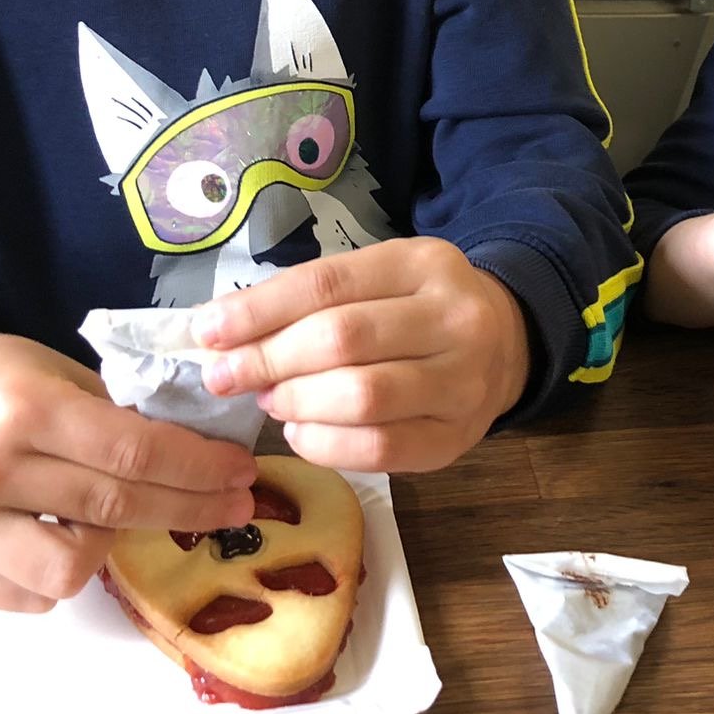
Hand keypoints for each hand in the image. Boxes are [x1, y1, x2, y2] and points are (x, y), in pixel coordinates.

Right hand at [0, 316, 259, 612]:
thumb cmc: (5, 383)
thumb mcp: (66, 377)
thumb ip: (124, 419)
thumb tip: (211, 462)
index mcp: (19, 409)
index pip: (133, 452)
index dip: (200, 468)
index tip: (243, 474)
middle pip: (115, 508)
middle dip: (189, 508)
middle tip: (233, 505)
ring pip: (74, 570)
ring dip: (109, 543)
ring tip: (108, 512)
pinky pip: (35, 596)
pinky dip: (60, 572)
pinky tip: (55, 532)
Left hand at [195, 237, 530, 472]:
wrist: (506, 344)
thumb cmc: (419, 308)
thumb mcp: (378, 278)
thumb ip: (311, 300)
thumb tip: (222, 334)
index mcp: (423, 264)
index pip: (328, 283)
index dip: (260, 311)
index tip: (207, 332)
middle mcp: (453, 317)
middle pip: (341, 339)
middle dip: (268, 360)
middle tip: (226, 377)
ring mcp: (462, 382)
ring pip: (361, 398)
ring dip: (295, 403)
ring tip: (269, 401)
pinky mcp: (456, 439)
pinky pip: (378, 450)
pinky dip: (323, 444)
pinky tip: (300, 432)